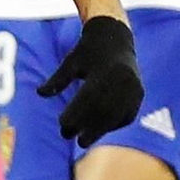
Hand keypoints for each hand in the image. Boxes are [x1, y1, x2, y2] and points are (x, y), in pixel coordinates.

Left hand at [38, 15, 143, 148]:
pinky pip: (126, 116)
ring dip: (98, 131)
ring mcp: (134, 88)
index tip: (62, 125)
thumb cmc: (88, 51)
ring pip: (115, 116)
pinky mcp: (139, 94)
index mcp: (105, 69)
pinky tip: (98, 132)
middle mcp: (123, 79)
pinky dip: (111, 126)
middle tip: (68, 136)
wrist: (116, 38)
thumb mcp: (71, 61)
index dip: (75, 114)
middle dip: (85, 127)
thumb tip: (40, 93)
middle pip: (103, 110)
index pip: (89, 98)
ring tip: (82, 141)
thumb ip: (58, 79)